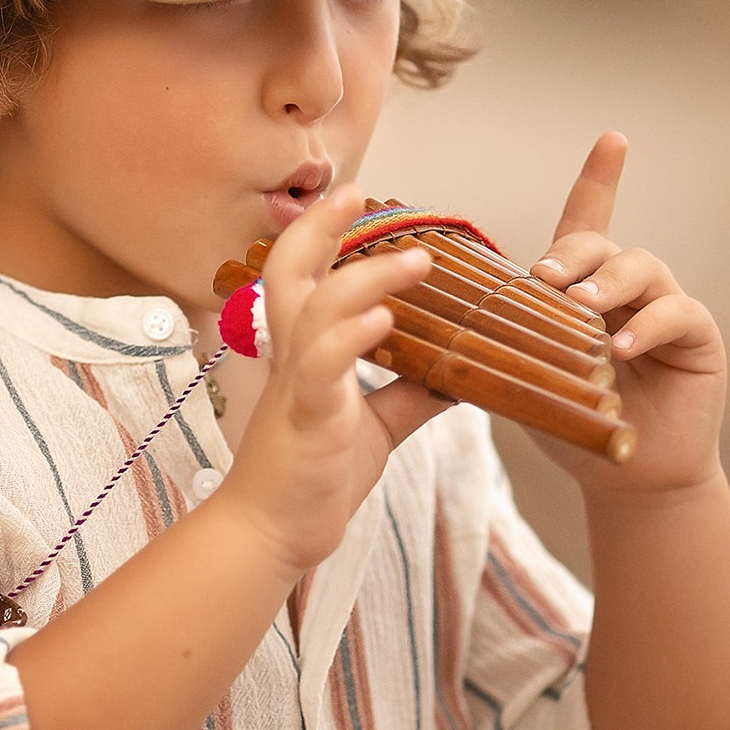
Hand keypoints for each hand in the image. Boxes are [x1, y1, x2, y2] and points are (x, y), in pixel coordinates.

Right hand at [214, 183, 450, 574]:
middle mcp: (291, 360)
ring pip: (315, 311)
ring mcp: (296, 388)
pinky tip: (384, 320)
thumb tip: (460, 376)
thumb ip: (408, 395)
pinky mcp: (307, 421)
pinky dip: (352, 338)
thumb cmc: (312, 480)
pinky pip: (322, 369)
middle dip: (319, 227)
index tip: (352, 199)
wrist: (269, 537)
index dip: (320, 232)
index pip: (302, 277)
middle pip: (288, 272)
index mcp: (302, 356)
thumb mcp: (373, 428)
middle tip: (357, 192)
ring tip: (416, 259)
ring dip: (365, 278)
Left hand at [526, 133, 726, 498]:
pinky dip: (644, 326)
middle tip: (546, 277)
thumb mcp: (524, 380)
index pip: (589, 223)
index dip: (600, 181)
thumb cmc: (570, 426)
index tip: (613, 139)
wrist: (625, 478)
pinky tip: (620, 347)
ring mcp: (664, 308)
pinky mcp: (697, 336)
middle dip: (573, 253)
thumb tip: (437, 328)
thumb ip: (497, 347)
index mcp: (583, 290)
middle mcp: (626, 290)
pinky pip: (675, 312)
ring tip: (581, 310)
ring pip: (640, 266)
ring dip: (607, 284)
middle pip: (603, 244)